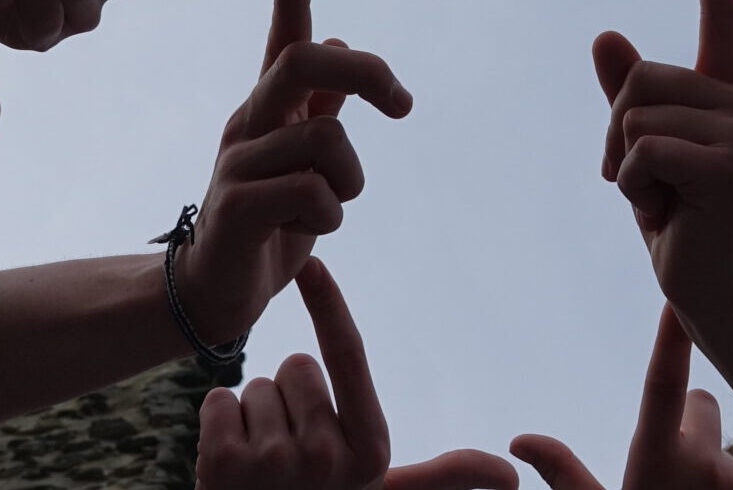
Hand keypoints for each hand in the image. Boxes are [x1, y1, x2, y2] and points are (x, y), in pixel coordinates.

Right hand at [177, 0, 413, 339]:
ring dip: (348, 183)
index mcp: (268, 112)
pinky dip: (327, 218)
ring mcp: (238, 163)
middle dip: (366, 71)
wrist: (219, 292)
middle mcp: (248, 124)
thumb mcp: (303, 162)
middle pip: (302, 60)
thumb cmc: (269, 225)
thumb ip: (321, 106)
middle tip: (403, 106)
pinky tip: (300, 234)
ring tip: (322, 212)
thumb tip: (342, 41)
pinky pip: (314, 192)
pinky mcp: (237, 206)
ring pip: (327, 139)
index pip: (281, 43)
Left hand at [199, 260, 516, 489]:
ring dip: (254, 416)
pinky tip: (227, 467)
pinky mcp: (221, 466)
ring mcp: (273, 463)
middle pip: (296, 366)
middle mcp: (328, 458)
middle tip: (289, 456)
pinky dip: (217, 425)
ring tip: (260, 467)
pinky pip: (216, 401)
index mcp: (369, 451)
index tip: (315, 264)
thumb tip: (515, 478)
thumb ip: (444, 476)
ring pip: (255, 385)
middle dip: (291, 399)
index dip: (331, 306)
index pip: (349, 357)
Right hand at [509, 307, 732, 489]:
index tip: (677, 301)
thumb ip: (566, 477)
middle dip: (696, 425)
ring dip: (726, 477)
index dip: (669, 340)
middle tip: (679, 466)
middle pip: (705, 409)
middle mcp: (705, 466)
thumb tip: (520, 438)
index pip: (661, 388)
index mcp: (657, 462)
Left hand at [593, 0, 732, 318]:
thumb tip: (605, 35)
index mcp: (732, 87)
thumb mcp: (640, 147)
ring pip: (633, 114)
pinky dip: (631, 188)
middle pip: (636, 77)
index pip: (720, 14)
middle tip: (649, 181)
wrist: (711, 289)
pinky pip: (639, 149)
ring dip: (623, 166)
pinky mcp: (730, 163)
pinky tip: (665, 214)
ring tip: (662, 197)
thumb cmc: (676, 214)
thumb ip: (626, 94)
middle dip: (616, 134)